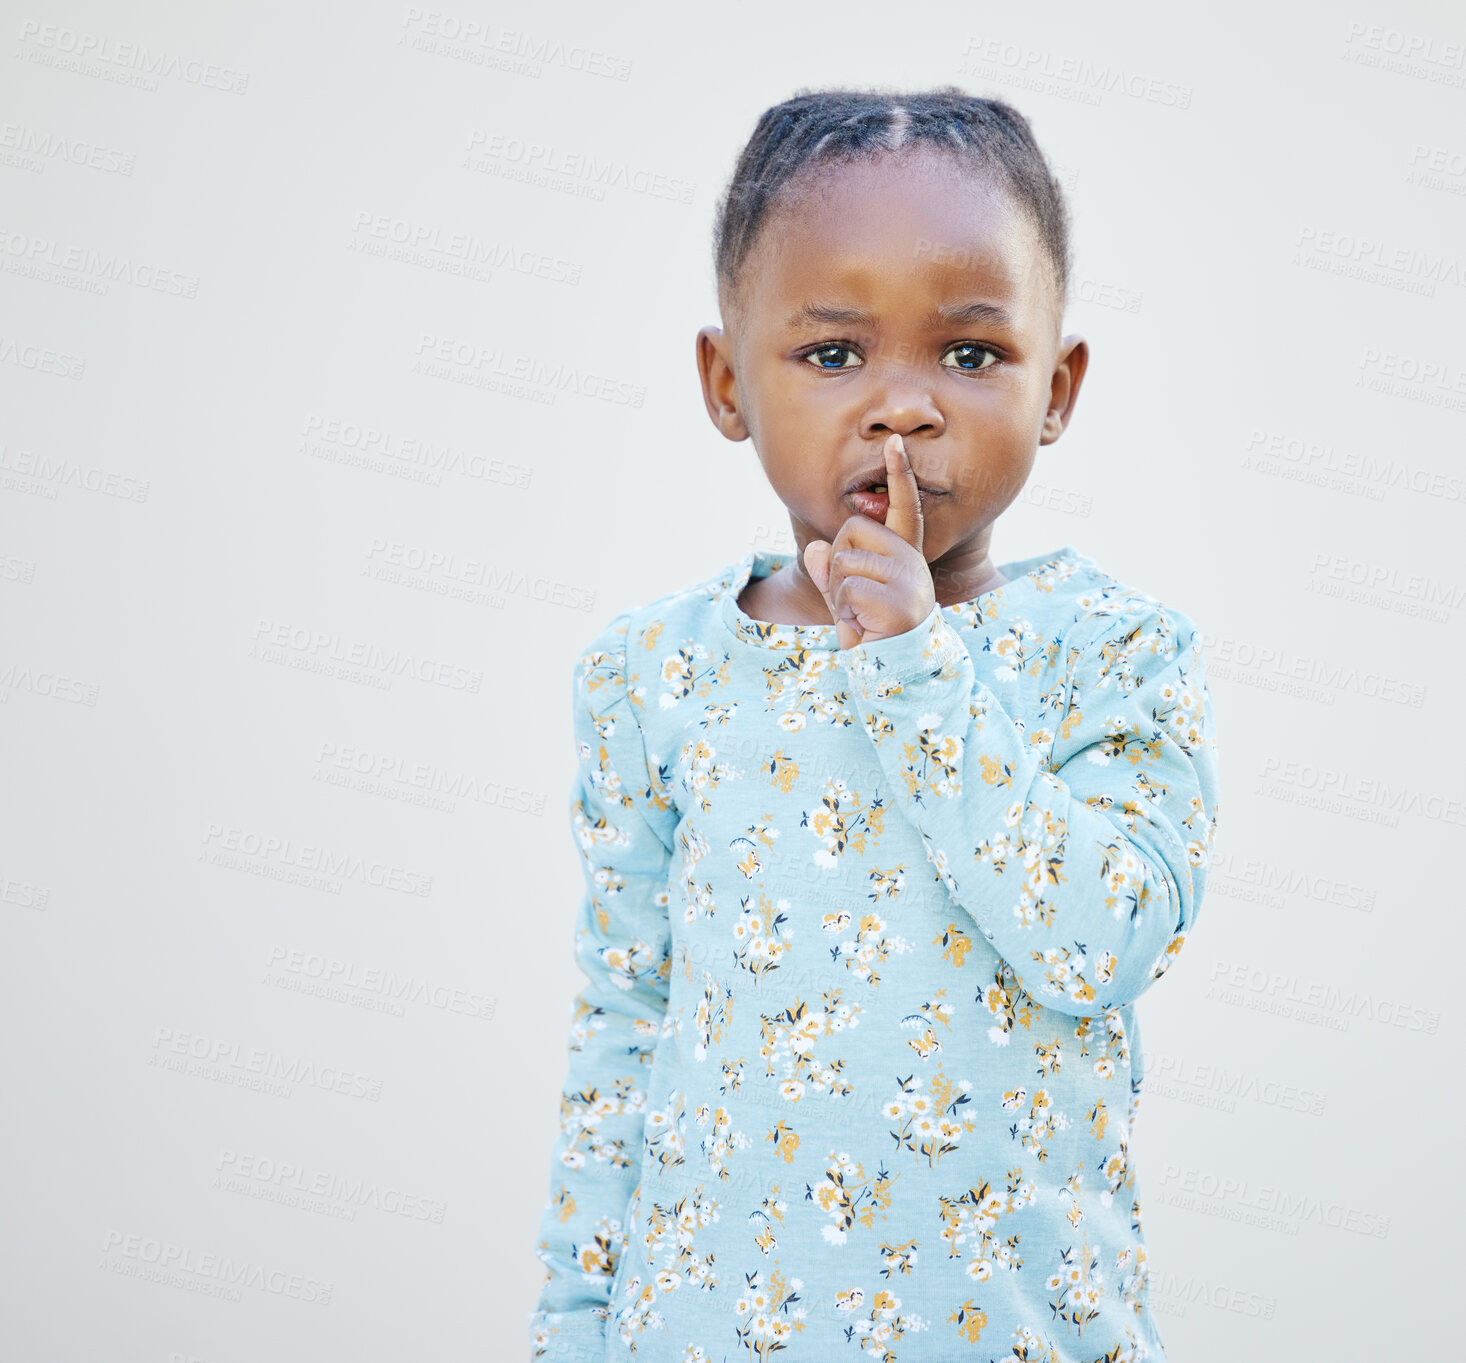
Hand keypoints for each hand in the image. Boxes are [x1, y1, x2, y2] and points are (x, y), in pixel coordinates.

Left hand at [803, 433, 935, 650]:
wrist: (892, 678)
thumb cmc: (872, 638)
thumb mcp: (846, 602)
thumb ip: (831, 574)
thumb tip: (816, 549)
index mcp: (904, 558)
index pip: (904, 509)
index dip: (899, 475)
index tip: (895, 443)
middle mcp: (912, 563)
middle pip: (851, 530)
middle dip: (837, 565)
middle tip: (855, 603)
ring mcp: (909, 581)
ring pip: (843, 560)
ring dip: (838, 594)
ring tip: (862, 619)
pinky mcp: (900, 602)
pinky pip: (846, 588)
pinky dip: (845, 611)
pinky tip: (866, 628)